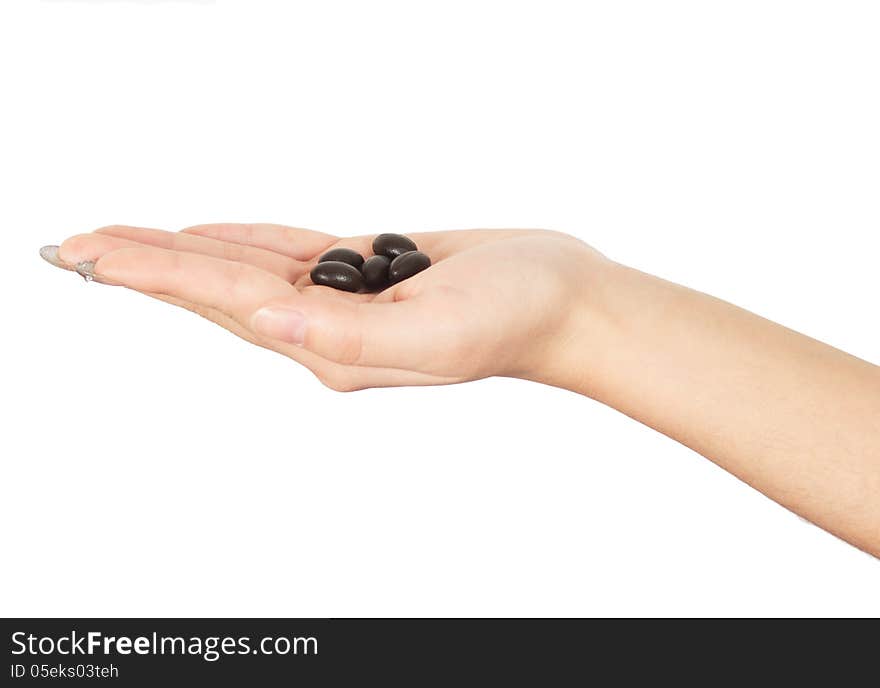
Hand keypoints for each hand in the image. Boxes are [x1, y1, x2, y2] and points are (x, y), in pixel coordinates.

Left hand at [46, 224, 612, 390]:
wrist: (560, 299)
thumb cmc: (514, 318)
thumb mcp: (438, 335)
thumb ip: (347, 338)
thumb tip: (266, 322)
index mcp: (332, 349)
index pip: (225, 302)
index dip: (154, 274)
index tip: (89, 253)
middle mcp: (326, 330)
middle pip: (217, 289)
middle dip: (146, 265)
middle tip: (75, 244)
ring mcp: (344, 302)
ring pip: (245, 269)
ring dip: (182, 253)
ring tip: (123, 241)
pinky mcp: (367, 273)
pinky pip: (290, 253)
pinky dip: (242, 241)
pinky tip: (208, 236)